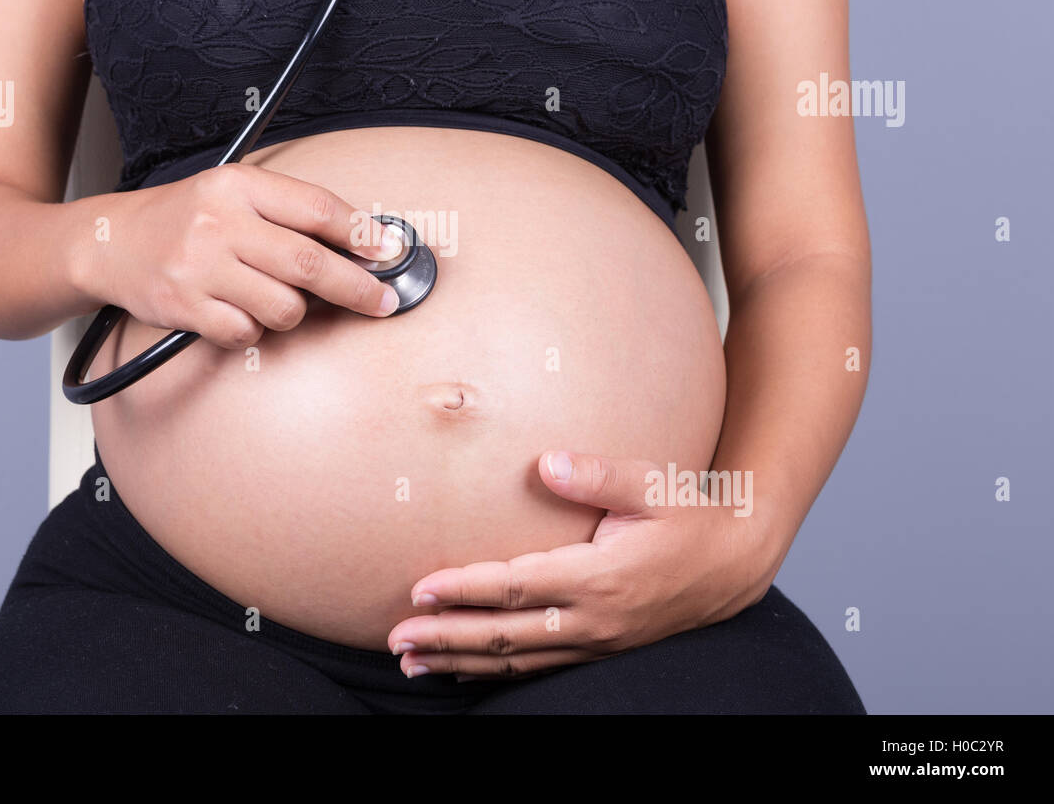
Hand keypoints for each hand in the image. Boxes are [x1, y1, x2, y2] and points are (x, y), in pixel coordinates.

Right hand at [76, 165, 405, 348]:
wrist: (111, 242)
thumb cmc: (184, 218)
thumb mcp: (234, 193)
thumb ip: (290, 212)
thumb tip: (363, 242)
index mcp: (238, 185)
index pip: (317, 208)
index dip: (362, 234)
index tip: (391, 251)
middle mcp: (219, 223)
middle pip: (309, 264)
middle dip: (357, 288)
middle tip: (382, 301)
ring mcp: (200, 267)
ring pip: (283, 307)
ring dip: (294, 312)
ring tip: (276, 298)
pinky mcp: (185, 307)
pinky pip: (246, 332)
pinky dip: (253, 329)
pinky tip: (238, 311)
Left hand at [386, 451, 785, 679]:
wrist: (735, 558)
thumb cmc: (688, 514)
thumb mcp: (650, 484)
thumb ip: (596, 474)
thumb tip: (546, 462)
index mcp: (598, 577)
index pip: (515, 587)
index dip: (464, 590)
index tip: (420, 591)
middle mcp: (593, 618)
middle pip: (505, 635)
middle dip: (446, 638)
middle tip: (397, 640)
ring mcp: (598, 639)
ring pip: (518, 660)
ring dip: (462, 662)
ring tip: (413, 665)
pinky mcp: (601, 646)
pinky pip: (539, 666)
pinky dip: (497, 670)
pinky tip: (466, 668)